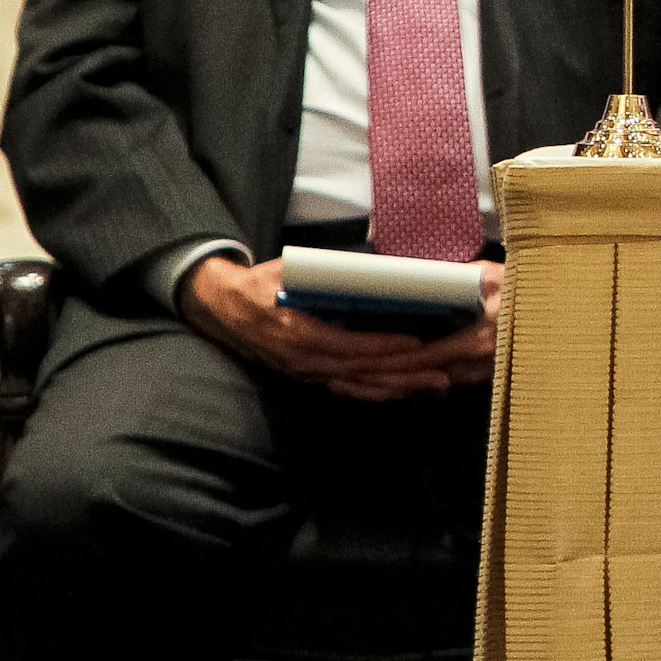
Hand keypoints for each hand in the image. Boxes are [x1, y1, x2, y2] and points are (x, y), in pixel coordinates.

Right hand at [180, 254, 502, 400]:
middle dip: (401, 376)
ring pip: (356, 386)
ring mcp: (304, 371)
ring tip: (435, 387)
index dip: (381, 346)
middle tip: (441, 375)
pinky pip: (346, 388)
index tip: (415, 344)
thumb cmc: (259, 284)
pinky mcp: (307, 375)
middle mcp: (301, 359)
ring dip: (397, 389)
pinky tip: (404, 391)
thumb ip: (323, 273)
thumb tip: (369, 270)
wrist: (219, 307)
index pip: (346, 344)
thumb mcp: (287, 272)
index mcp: (295, 332)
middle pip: (358, 373)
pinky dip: (376, 391)